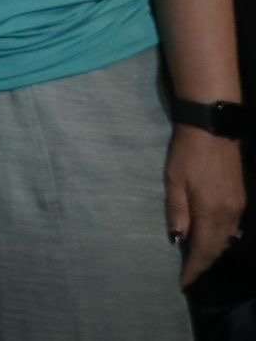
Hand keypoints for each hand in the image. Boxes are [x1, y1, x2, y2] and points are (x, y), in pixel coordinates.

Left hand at [165, 124, 246, 286]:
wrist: (212, 130)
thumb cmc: (187, 154)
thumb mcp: (173, 182)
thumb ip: (176, 212)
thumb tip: (177, 240)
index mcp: (211, 212)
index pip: (203, 250)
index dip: (194, 268)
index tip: (184, 283)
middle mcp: (230, 214)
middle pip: (218, 248)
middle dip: (203, 264)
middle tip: (189, 276)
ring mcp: (238, 206)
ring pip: (226, 239)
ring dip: (212, 252)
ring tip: (197, 261)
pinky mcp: (240, 198)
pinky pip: (231, 227)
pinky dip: (220, 238)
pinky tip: (209, 238)